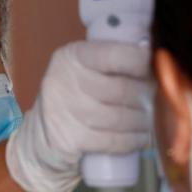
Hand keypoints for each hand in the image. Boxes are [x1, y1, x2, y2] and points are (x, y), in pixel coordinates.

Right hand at [6, 40, 151, 191]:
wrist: (41, 136)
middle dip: (145, 97)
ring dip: (142, 121)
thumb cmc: (74, 98)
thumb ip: (111, 60)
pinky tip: (141, 138)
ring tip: (147, 120)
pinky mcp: (71, 139)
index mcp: (73, 56)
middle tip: (151, 100)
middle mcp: (66, 81)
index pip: (114, 54)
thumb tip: (151, 49)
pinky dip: (133, 141)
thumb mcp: (83, 70)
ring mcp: (66, 112)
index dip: (140, 61)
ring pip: (121, 117)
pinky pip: (113, 141)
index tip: (150, 67)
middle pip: (122, 90)